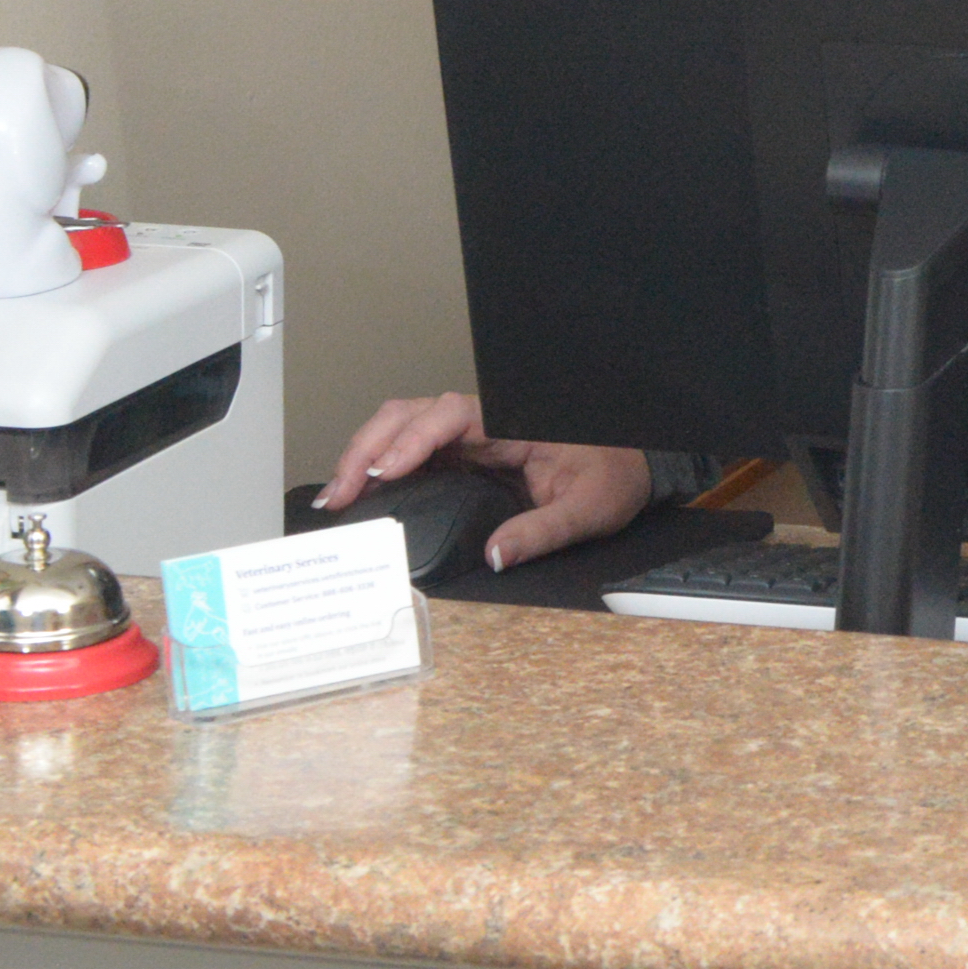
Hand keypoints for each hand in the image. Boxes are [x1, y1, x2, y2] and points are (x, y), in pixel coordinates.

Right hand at [313, 393, 651, 572]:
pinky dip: (380, 467)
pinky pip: (414, 452)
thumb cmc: (613, 477)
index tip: (384, 472)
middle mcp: (485, 422)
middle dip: (368, 448)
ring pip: (404, 427)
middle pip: (411, 414)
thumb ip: (544, 531)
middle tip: (339, 494)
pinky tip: (359, 495)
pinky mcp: (464, 457)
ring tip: (337, 497)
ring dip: (365, 455)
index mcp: (513, 422)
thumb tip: (496, 554)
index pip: (449, 415)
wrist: (630, 468)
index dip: (411, 440)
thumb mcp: (589, 508)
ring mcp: (471, 437)